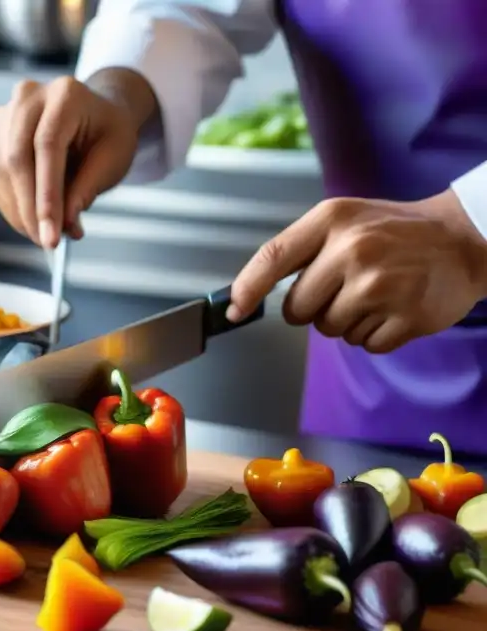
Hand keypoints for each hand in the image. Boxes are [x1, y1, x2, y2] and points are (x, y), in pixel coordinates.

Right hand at [0, 70, 153, 248]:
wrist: (91, 114)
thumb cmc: (107, 133)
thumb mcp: (114, 157)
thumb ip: (88, 187)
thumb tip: (65, 223)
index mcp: (64, 93)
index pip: (47, 145)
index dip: (47, 194)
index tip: (51, 234)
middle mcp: (28, 96)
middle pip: (16, 158)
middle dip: (29, 209)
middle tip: (44, 243)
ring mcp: (4, 113)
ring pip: (0, 171)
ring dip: (17, 212)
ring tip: (42, 234)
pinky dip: (8, 204)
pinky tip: (27, 218)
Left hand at [228, 191, 486, 352]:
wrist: (461, 239)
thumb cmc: (391, 232)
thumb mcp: (343, 220)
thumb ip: (297, 251)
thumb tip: (244, 295)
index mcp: (332, 221)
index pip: (273, 258)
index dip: (246, 289)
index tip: (233, 312)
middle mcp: (354, 250)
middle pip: (298, 310)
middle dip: (313, 308)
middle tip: (344, 287)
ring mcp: (382, 285)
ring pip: (330, 330)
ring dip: (346, 321)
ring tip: (376, 292)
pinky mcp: (407, 316)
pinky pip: (364, 345)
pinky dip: (375, 334)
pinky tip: (394, 307)